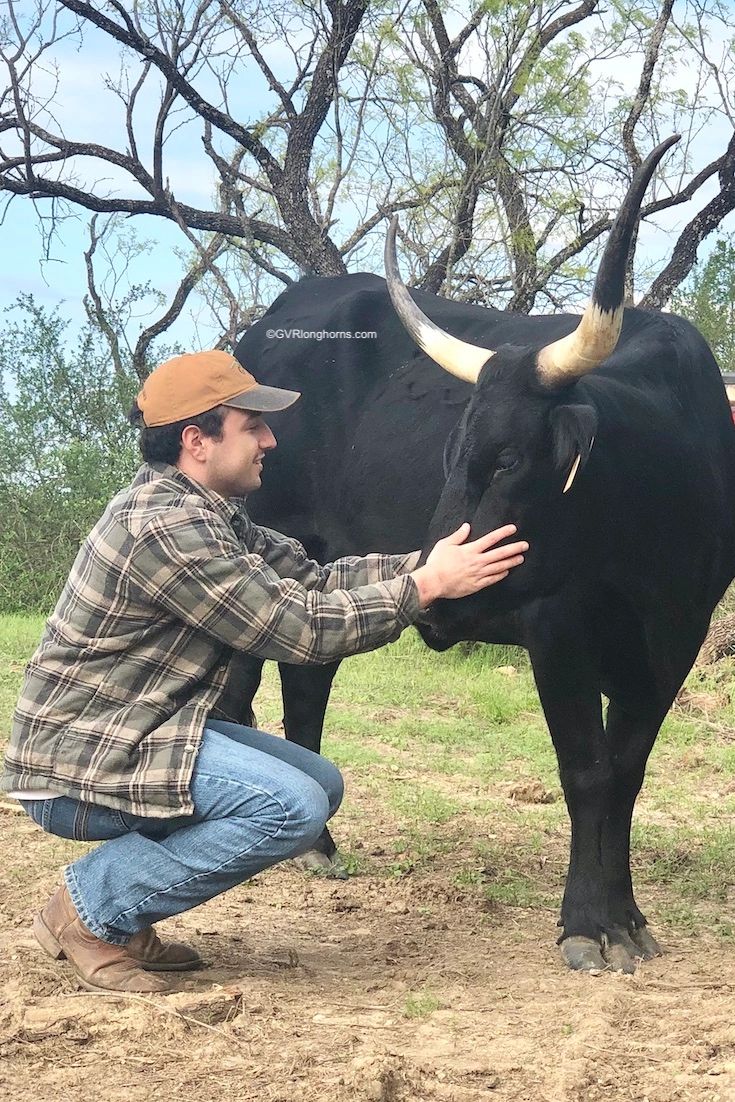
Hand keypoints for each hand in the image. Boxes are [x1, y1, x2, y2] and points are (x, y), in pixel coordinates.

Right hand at [410, 523, 527, 607]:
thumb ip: (458, 535)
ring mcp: (478, 574)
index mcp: (470, 550)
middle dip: (514, 548)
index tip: (513, 529)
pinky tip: (506, 572)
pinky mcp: (476, 585)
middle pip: (500, 553)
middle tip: (525, 545)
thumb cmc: (437, 563)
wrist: (433, 582)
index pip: (490, 539)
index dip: (503, 533)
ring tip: (521, 558)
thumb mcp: (445, 544)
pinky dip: (500, 575)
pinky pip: (492, 579)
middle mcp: (477, 561)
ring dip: (511, 562)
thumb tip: (467, 526)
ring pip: (499, 567)